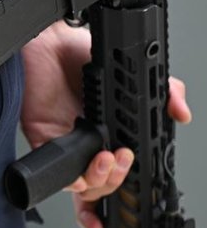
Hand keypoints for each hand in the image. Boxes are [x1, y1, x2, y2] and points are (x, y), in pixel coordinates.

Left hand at [20, 21, 190, 227]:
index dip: (131, 179)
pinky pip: (57, 172)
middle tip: (123, 157)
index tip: (139, 177)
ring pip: (84, 184)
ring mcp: (66, 143)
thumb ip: (163, 90)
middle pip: (105, 184)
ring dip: (100, 179)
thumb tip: (182, 113)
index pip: (123, 168)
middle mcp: (88, 142)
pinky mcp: (44, 141)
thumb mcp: (131, 71)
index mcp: (110, 132)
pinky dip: (72, 177)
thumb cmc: (80, 53)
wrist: (49, 42)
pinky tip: (85, 164)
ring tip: (107, 158)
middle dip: (118, 178)